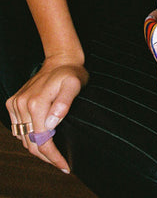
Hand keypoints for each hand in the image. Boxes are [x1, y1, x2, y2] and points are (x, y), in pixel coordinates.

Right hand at [6, 53, 87, 172]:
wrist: (61, 59)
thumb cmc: (71, 73)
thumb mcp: (74, 85)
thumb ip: (64, 103)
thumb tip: (52, 122)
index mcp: (35, 103)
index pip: (42, 140)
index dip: (53, 156)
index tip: (65, 165)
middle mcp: (21, 104)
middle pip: (31, 143)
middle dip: (46, 156)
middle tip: (61, 163)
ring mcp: (15, 104)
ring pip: (23, 138)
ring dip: (37, 149)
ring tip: (53, 155)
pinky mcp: (13, 103)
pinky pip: (17, 129)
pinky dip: (28, 138)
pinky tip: (41, 140)